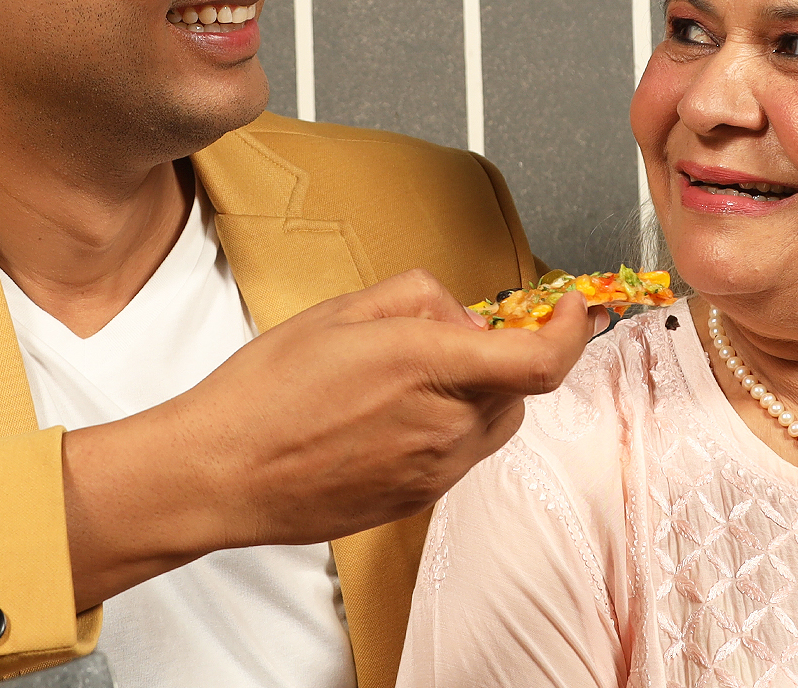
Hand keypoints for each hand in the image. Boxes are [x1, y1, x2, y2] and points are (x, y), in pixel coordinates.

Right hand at [58, 269, 596, 608]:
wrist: (223, 473)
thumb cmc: (267, 391)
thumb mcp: (341, 310)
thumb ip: (418, 298)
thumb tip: (462, 314)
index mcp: (429, 367)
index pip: (542, 359)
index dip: (573, 330)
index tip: (573, 306)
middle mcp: (444, 425)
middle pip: (520, 389)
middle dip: (505, 355)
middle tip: (453, 333)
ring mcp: (435, 470)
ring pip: (494, 423)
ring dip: (479, 391)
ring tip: (407, 377)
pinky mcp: (418, 498)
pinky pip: (461, 453)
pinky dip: (450, 425)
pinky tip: (390, 414)